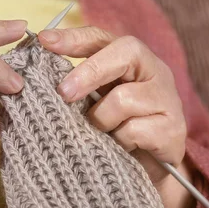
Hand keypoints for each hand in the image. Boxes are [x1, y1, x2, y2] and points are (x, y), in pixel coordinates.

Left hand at [39, 27, 194, 207]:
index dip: (74, 37)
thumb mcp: (96, 102)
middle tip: (63, 93)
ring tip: (102, 134)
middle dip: (88, 72)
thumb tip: (36, 78)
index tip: (44, 40)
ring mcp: (167, 99)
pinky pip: (133, 131)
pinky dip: (119, 142)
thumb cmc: (116, 129)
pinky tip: (121, 148)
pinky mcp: (173, 130)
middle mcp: (155, 71)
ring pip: (123, 99)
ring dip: (101, 121)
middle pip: (124, 53)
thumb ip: (77, 86)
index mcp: (132, 59)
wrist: (149, 170)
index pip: (103, 37)